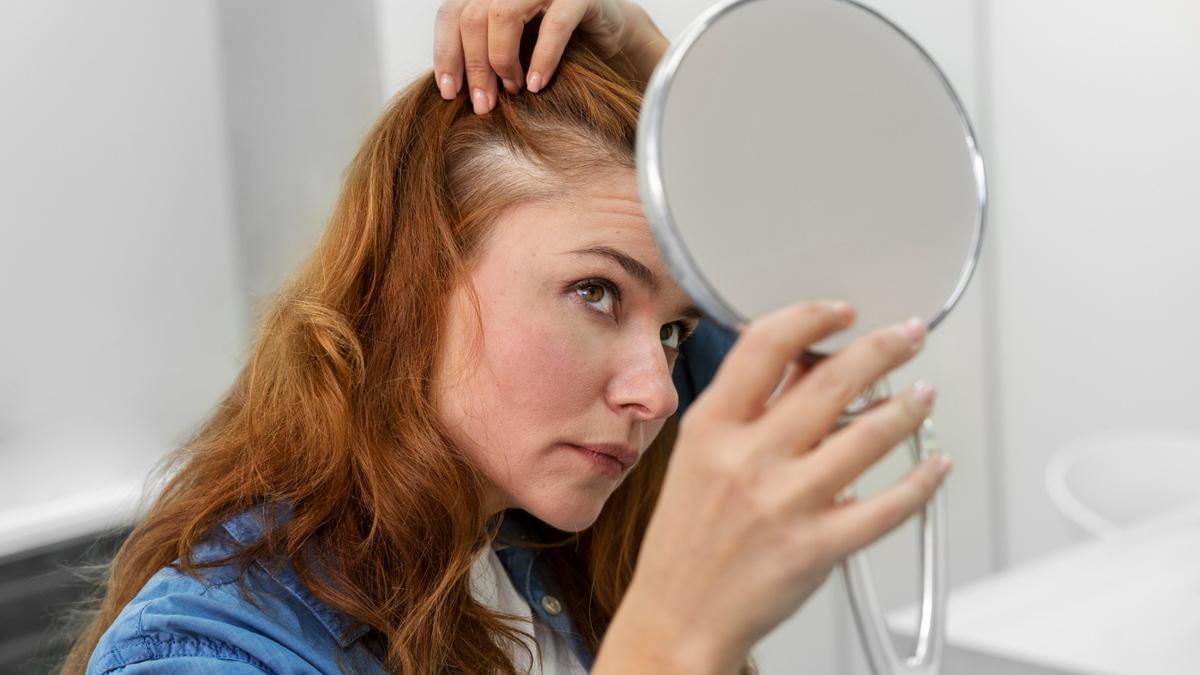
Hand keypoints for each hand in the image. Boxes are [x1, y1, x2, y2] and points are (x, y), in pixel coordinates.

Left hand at [433, 0, 665, 113]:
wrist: (609, 31)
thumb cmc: (553, 43)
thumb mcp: (511, 45)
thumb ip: (480, 51)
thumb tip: (449, 87)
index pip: (452, 14)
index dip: (446, 53)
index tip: (449, 92)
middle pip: (473, 18)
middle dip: (474, 66)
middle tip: (484, 104)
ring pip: (502, 16)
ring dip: (502, 61)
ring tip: (513, 91)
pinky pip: (554, 26)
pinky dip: (542, 59)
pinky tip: (537, 85)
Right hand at [596, 302, 950, 672]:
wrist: (679, 617)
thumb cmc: (686, 541)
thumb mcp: (697, 458)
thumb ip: (746, 411)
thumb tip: (802, 365)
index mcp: (712, 428)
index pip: (766, 345)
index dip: (813, 317)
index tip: (841, 311)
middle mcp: (749, 459)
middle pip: (831, 381)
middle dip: (883, 348)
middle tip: (908, 336)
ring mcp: (786, 503)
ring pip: (870, 435)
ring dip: (908, 407)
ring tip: (922, 394)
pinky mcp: (818, 546)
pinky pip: (888, 505)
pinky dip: (921, 479)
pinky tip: (933, 463)